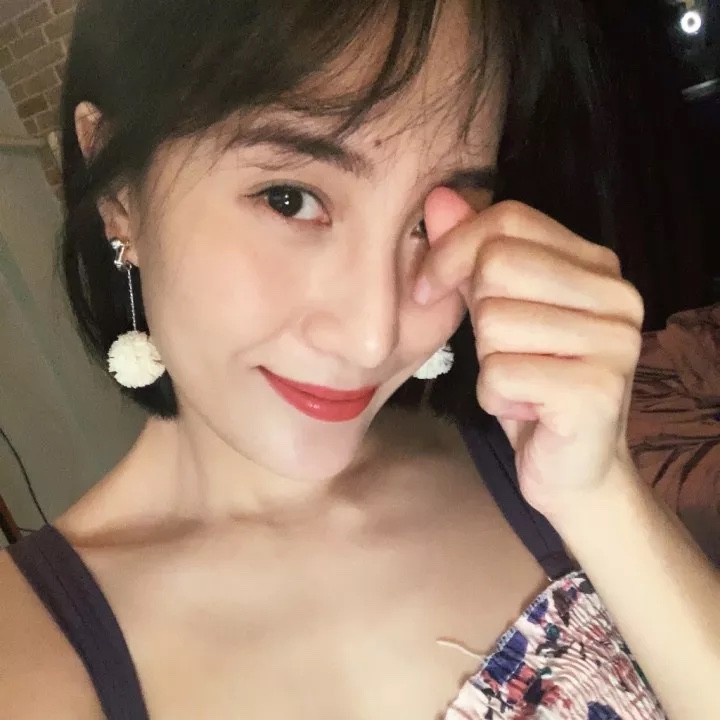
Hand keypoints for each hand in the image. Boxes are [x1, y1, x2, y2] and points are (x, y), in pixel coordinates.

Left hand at [414, 188, 643, 516]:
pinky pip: (500, 375)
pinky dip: (494, 399)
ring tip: (521, 381)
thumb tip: (440, 196)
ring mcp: (615, 342)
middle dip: (477, 317)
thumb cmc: (531, 384)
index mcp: (595, 264)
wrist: (574, 469)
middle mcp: (616, 294)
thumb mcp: (495, 311)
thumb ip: (471, 254)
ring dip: (487, 363)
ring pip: (493, 323)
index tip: (426, 288)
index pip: (508, 220)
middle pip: (496, 266)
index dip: (451, 251)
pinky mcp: (598, 390)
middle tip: (503, 351)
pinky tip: (525, 410)